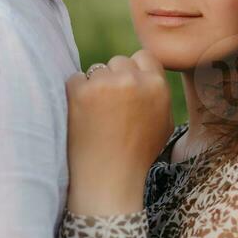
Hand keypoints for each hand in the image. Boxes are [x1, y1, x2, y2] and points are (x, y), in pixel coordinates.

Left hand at [65, 50, 172, 216]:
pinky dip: (75, 95)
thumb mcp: (163, 124)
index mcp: (157, 86)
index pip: (142, 57)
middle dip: (113, 79)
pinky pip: (74, 79)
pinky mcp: (80, 92)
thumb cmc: (136, 155)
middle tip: (109, 110)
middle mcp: (133, 80)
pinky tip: (82, 118)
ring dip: (93, 87)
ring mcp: (105, 84)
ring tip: (96, 118)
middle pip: (118, 62)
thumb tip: (149, 73)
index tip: (126, 93)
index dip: (133, 73)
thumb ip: (159, 94)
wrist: (108, 180)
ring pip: (95, 70)